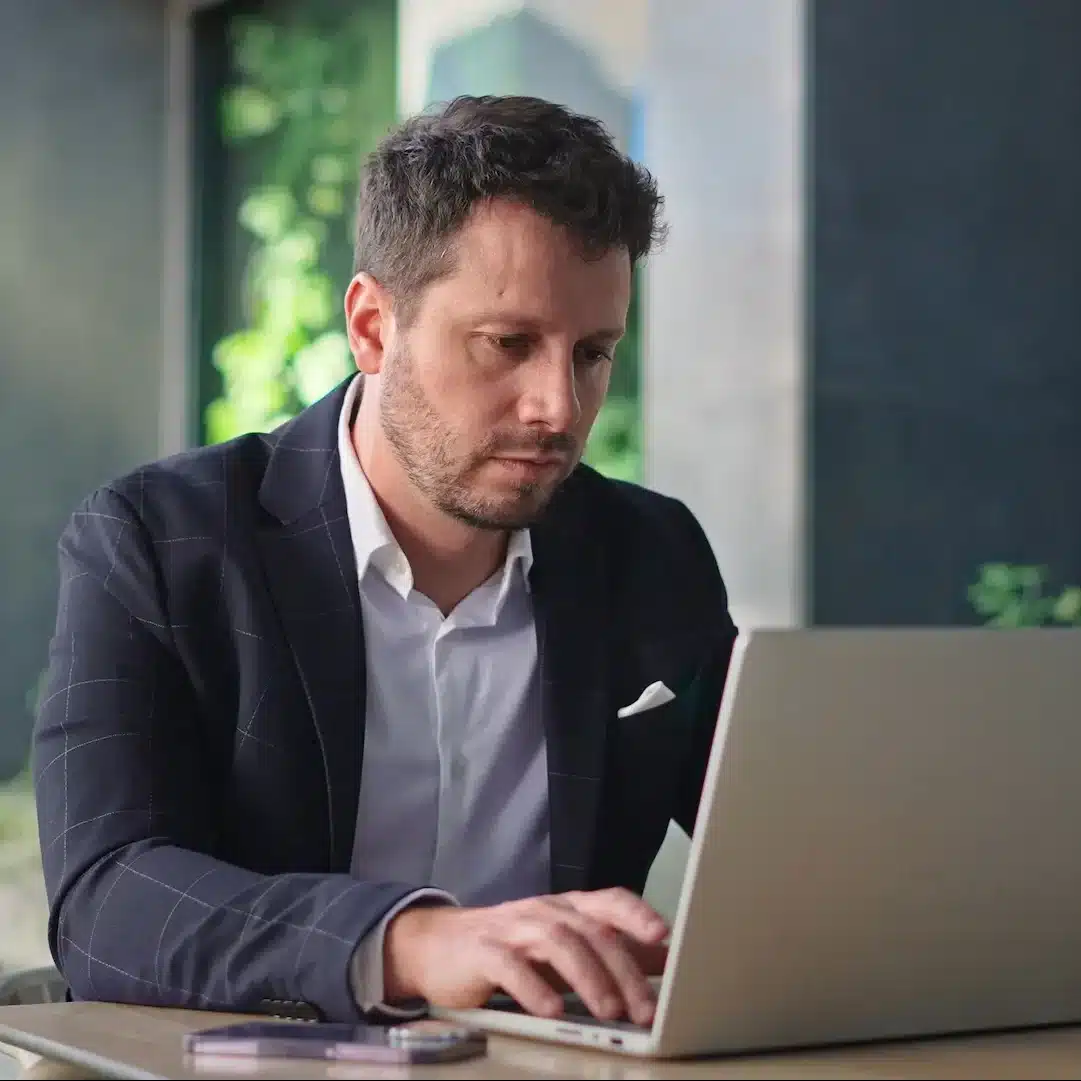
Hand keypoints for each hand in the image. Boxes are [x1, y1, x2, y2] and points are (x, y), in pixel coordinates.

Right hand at [383, 888, 668, 1024]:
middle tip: (645, 1008)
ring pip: (557, 942)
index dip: (636, 914)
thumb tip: (667, 961)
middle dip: (622, 970)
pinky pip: (511, 966)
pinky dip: (534, 988)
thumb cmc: (512, 946)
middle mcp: (543, 911)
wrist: (439, 945)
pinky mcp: (483, 952)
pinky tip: (551, 1011)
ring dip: (588, 978)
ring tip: (608, 1011)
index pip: (608, 900)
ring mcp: (513, 928)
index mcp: (567, 908)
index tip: (662, 935)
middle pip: (591, 931)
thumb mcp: (564, 946)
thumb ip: (610, 951)